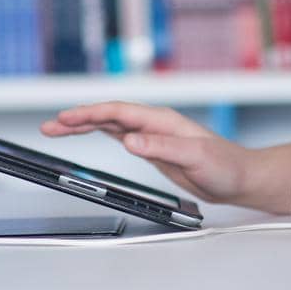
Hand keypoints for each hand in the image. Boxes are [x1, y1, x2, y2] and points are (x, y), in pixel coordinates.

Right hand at [40, 101, 251, 206]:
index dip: (90, 114)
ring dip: (85, 125)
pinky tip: (88, 133)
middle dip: (78, 119)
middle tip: (50, 125)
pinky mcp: (153, 148)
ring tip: (58, 128)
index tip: (67, 118)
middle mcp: (154, 123)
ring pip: (111, 125)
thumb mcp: (194, 157)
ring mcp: (152, 135)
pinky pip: (119, 136)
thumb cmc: (225, 165)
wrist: (239, 177)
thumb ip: (162, 147)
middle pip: (109, 115)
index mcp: (162, 120)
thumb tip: (130, 140)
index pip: (119, 112)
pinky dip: (99, 133)